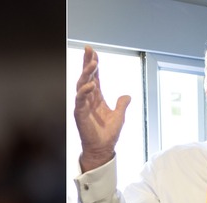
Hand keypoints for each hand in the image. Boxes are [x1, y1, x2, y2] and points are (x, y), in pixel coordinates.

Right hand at [74, 45, 131, 171]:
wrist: (102, 149)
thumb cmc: (108, 134)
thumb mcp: (119, 116)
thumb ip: (122, 104)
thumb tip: (127, 96)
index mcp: (97, 98)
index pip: (94, 77)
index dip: (94, 64)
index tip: (93, 52)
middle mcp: (88, 99)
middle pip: (86, 76)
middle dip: (87, 62)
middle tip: (88, 50)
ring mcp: (82, 106)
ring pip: (81, 84)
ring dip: (86, 73)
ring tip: (92, 63)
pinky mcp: (79, 114)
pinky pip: (80, 100)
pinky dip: (84, 91)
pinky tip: (90, 85)